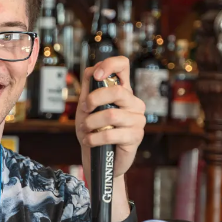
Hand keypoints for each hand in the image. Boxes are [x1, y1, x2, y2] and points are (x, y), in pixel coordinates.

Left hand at [75, 56, 145, 178]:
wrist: (96, 157)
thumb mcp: (86, 107)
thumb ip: (89, 88)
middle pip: (116, 91)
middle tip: (84, 111)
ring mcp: (137, 119)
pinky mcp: (136, 136)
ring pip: (111, 114)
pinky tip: (90, 141)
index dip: (110, 65)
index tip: (96, 75)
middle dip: (93, 101)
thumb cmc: (93, 130)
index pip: (123, 66)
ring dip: (90, 124)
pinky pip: (111, 133)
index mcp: (122, 91)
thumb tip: (92, 70)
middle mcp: (133, 103)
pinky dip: (94, 138)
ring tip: (85, 130)